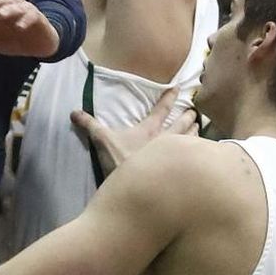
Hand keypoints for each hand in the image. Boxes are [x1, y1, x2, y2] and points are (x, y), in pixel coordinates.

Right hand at [71, 86, 196, 175]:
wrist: (137, 187)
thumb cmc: (122, 162)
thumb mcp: (103, 142)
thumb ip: (90, 125)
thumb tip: (74, 112)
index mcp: (149, 130)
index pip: (162, 109)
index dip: (169, 97)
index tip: (178, 88)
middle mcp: (166, 140)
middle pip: (182, 124)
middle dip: (188, 117)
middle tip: (194, 112)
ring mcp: (175, 156)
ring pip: (191, 140)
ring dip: (195, 133)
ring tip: (200, 128)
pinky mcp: (179, 170)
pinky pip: (193, 158)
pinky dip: (199, 153)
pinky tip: (201, 155)